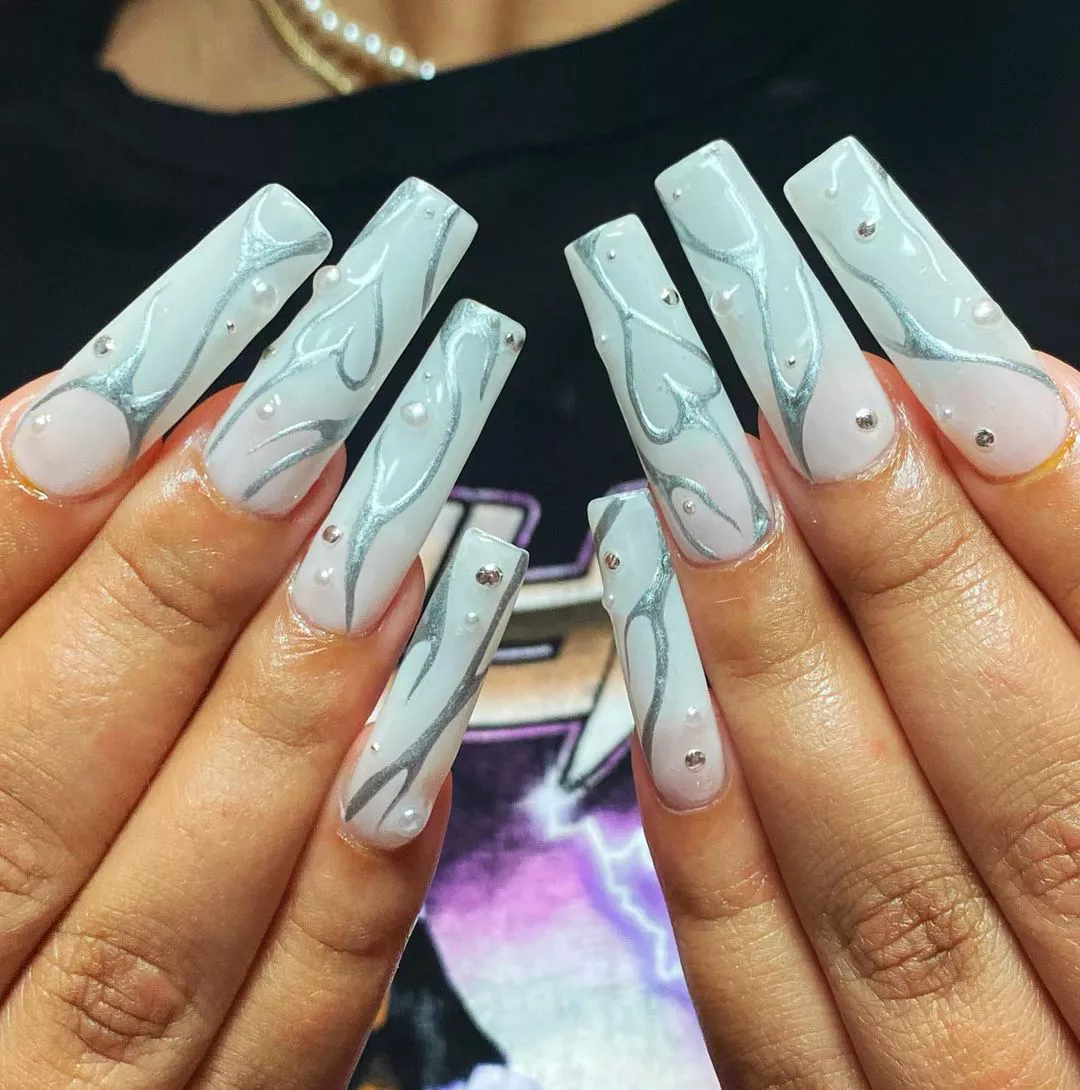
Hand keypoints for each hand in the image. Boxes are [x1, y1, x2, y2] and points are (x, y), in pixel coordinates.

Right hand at [0, 179, 525, 1088]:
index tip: (155, 381)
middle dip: (182, 587)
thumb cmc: (10, 822)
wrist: (22, 1037)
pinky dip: (359, 885)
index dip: (20, 514)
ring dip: (295, 715)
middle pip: (40, 791)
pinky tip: (422, 738)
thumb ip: (6, 594)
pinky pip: (293, 1031)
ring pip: (174, 924)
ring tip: (397, 543)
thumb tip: (92, 426)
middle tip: (310, 423)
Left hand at [578, 137, 1079, 1086]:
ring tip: (696, 483)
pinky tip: (669, 708)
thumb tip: (1002, 404)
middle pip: (1025, 783)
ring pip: (884, 899)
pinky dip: (719, 864)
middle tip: (778, 364)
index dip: (1062, 498)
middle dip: (895, 554)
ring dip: (779, 669)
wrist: (1073, 1035)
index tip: (929, 343)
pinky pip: (777, 1025)